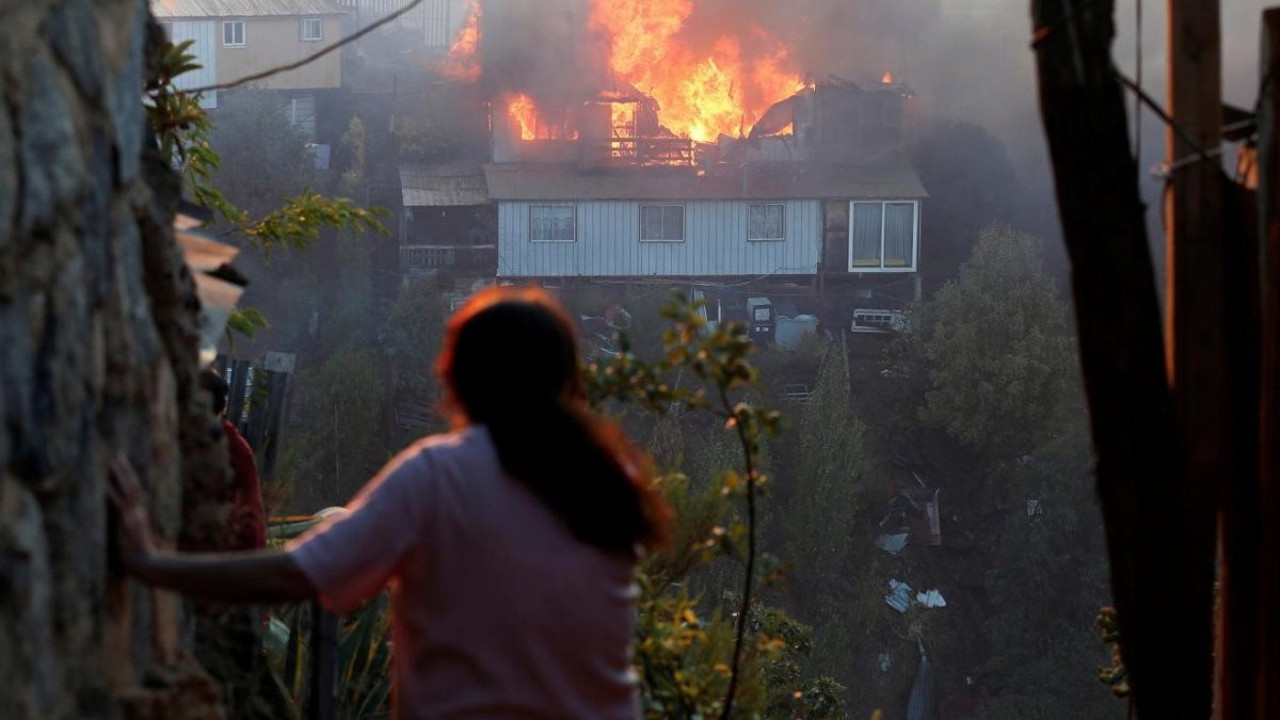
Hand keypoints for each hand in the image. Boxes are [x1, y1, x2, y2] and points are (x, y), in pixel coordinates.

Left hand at [108, 453, 155, 572]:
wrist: (148, 566)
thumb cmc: (145, 559)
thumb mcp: (141, 542)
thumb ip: (137, 534)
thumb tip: (135, 530)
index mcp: (139, 516)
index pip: (134, 492)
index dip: (128, 479)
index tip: (122, 467)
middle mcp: (138, 513)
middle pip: (133, 486)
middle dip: (125, 470)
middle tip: (119, 455)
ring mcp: (134, 517)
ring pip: (129, 491)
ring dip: (121, 476)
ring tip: (114, 462)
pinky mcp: (129, 523)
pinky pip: (120, 505)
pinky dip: (113, 494)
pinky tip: (106, 485)